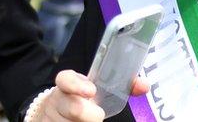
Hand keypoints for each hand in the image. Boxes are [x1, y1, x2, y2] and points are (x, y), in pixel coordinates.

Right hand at [34, 70, 149, 120]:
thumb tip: (144, 85)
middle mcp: (58, 101)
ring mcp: (53, 118)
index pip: (65, 79)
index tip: (91, 91)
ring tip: (91, 120)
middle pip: (72, 109)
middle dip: (89, 115)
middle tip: (98, 116)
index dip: (76, 85)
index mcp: (67, 85)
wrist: (54, 114)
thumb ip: (121, 85)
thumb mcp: (95, 88)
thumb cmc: (82, 99)